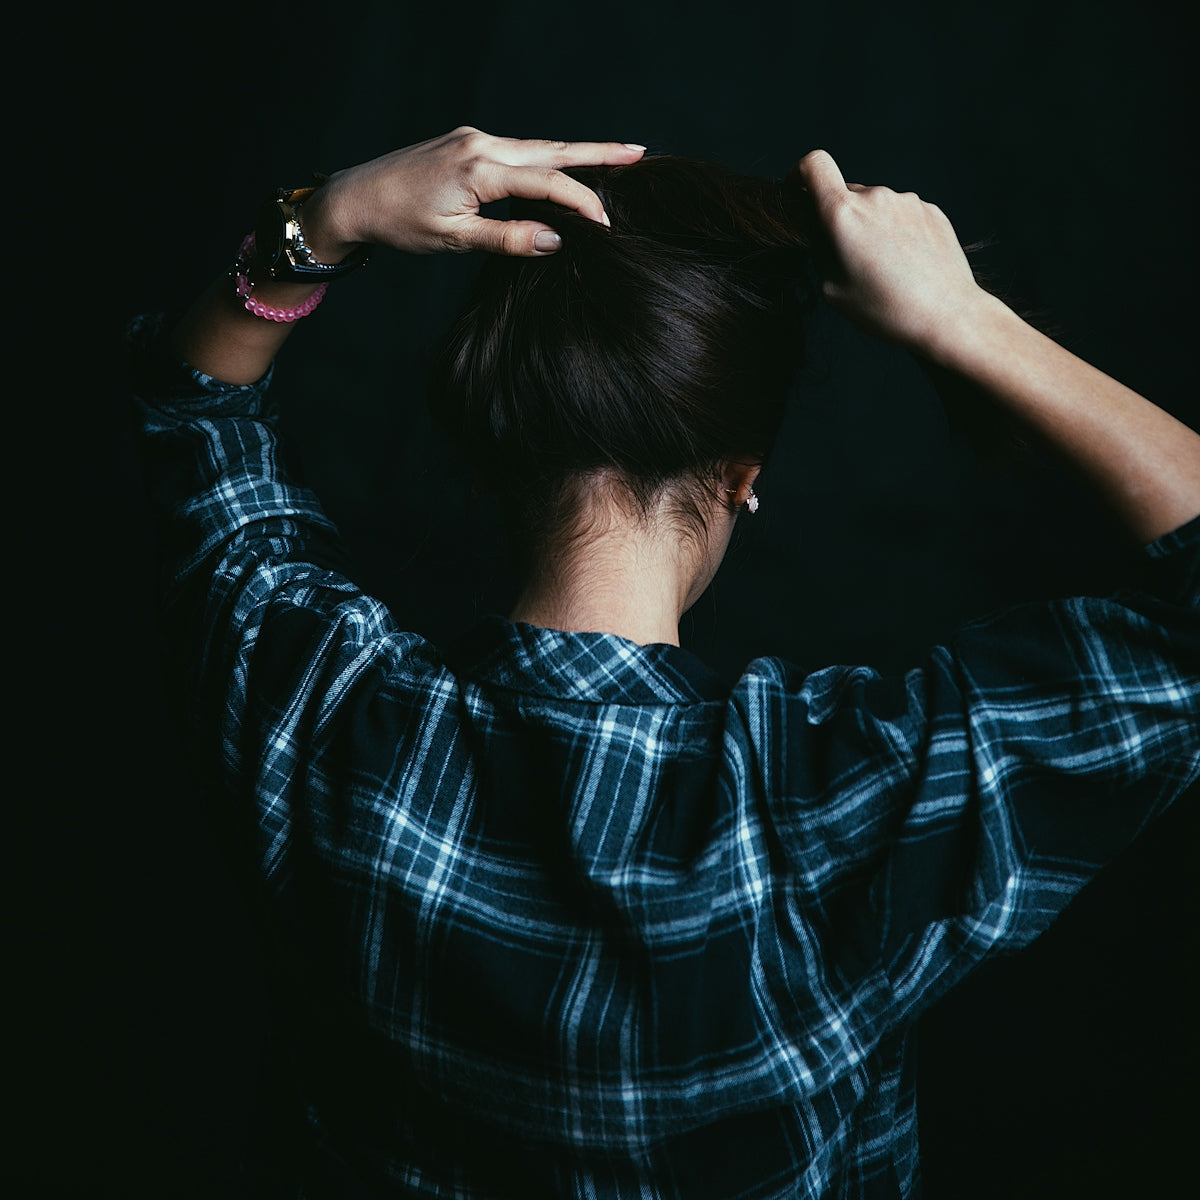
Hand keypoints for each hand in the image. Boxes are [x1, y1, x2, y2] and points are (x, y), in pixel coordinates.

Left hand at [300, 127, 645, 259]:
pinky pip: (518, 150)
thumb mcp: (455, 240)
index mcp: (479, 168)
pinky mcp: (467, 143)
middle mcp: (481, 143)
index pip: (547, 183)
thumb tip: (556, 241)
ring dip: (576, 155)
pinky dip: (546, 159)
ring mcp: (474, 138)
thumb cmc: (399, 223)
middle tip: (639, 153)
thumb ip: (507, 239)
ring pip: (537, 147)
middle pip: (552, 150)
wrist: (354, 197)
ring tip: (615, 158)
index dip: (582, 203)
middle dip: (598, 154)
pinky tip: (563, 167)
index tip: (608, 225)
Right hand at [788, 149, 986, 354]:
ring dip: (871, 227)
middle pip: (846, 194)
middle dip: (840, 218)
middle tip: (849, 257)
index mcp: (844, 214)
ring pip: (876, 205)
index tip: (798, 192)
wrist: (947, 315)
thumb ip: (821, 253)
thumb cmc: (887, 309)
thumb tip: (821, 236)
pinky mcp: (931, 211)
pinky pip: (902, 214)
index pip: (814, 165)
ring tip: (884, 267)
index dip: (799, 173)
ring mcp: (907, 202)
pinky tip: (906, 263)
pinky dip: (896, 232)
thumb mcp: (833, 290)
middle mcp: (876, 197)